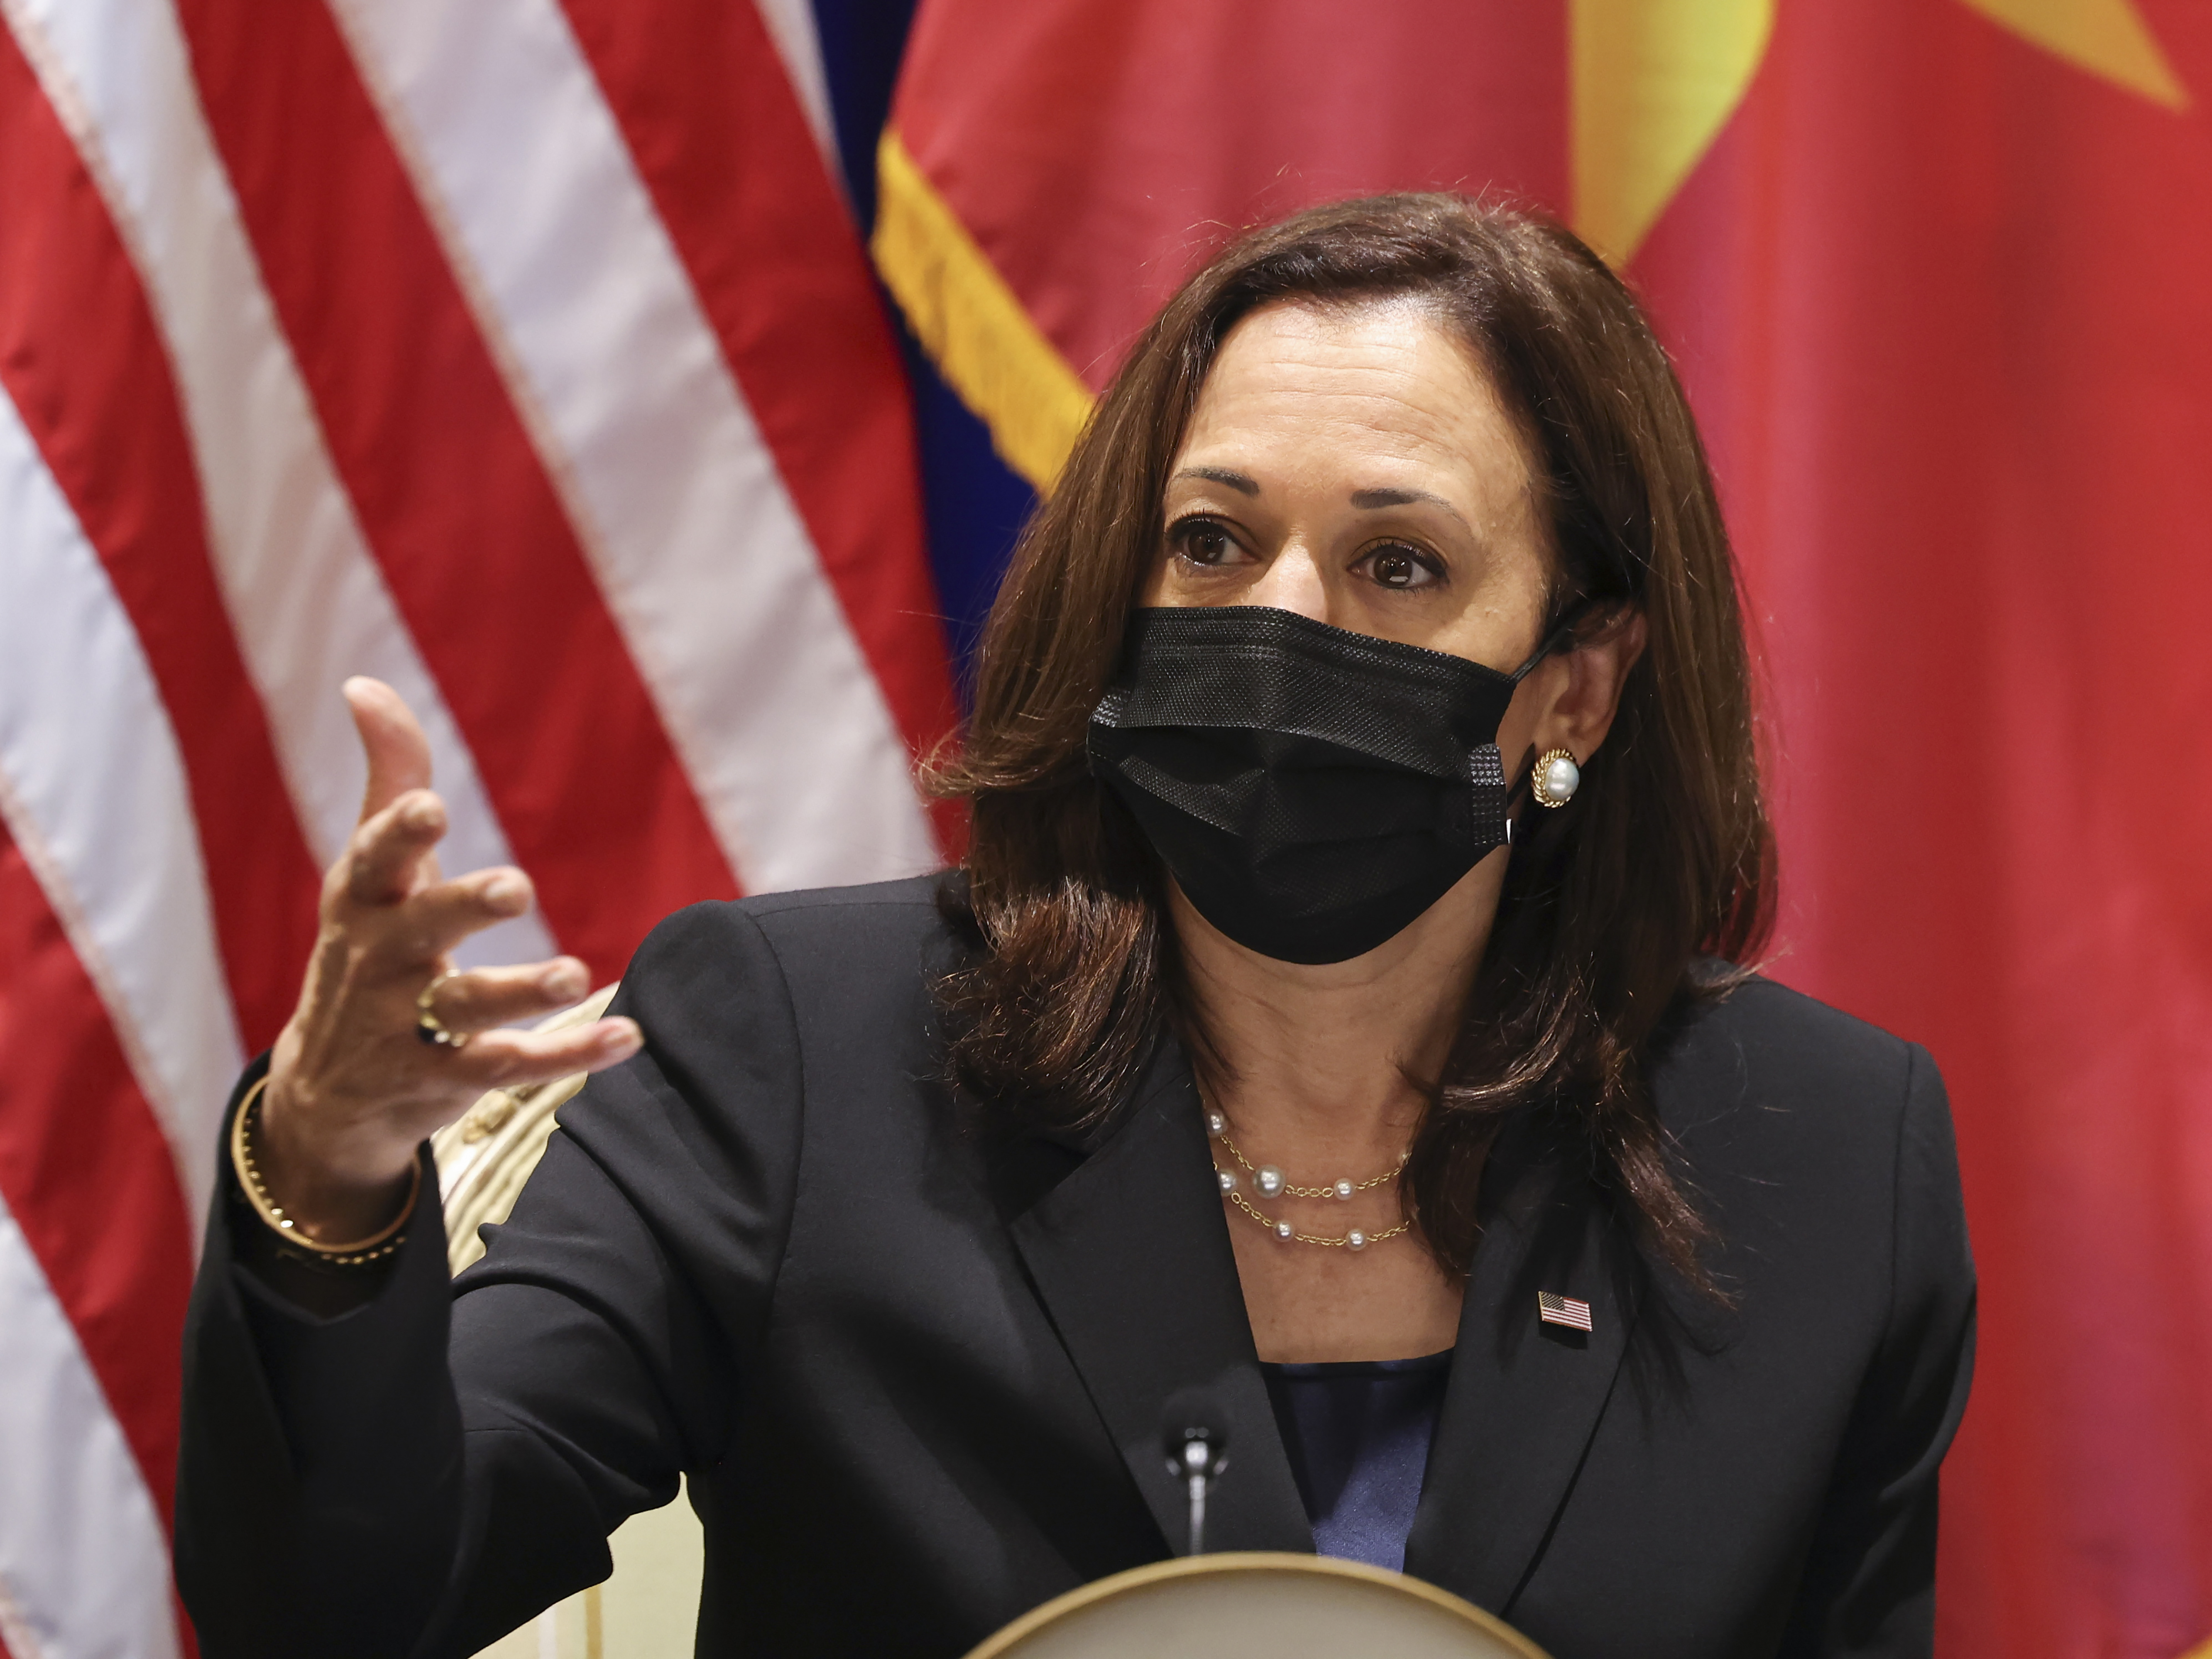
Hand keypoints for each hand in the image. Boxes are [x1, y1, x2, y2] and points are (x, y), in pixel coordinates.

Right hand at [256, 678, 641, 1242]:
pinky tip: (627, 1035)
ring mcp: (406, 1029)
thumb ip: (387, 777)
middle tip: (516, 886)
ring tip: (574, 973)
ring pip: (466, 1010)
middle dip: (463, 908)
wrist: (327, 1090)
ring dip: (521, 991)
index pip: (373, 860)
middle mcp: (378, 964)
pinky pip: (510, 1069)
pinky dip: (570, 1054)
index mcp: (362, 903)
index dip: (397, 834)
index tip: (428, 806)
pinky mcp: (444, 1082)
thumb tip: (363, 684)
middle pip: (421, 931)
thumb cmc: (365, 949)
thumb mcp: (369, 870)